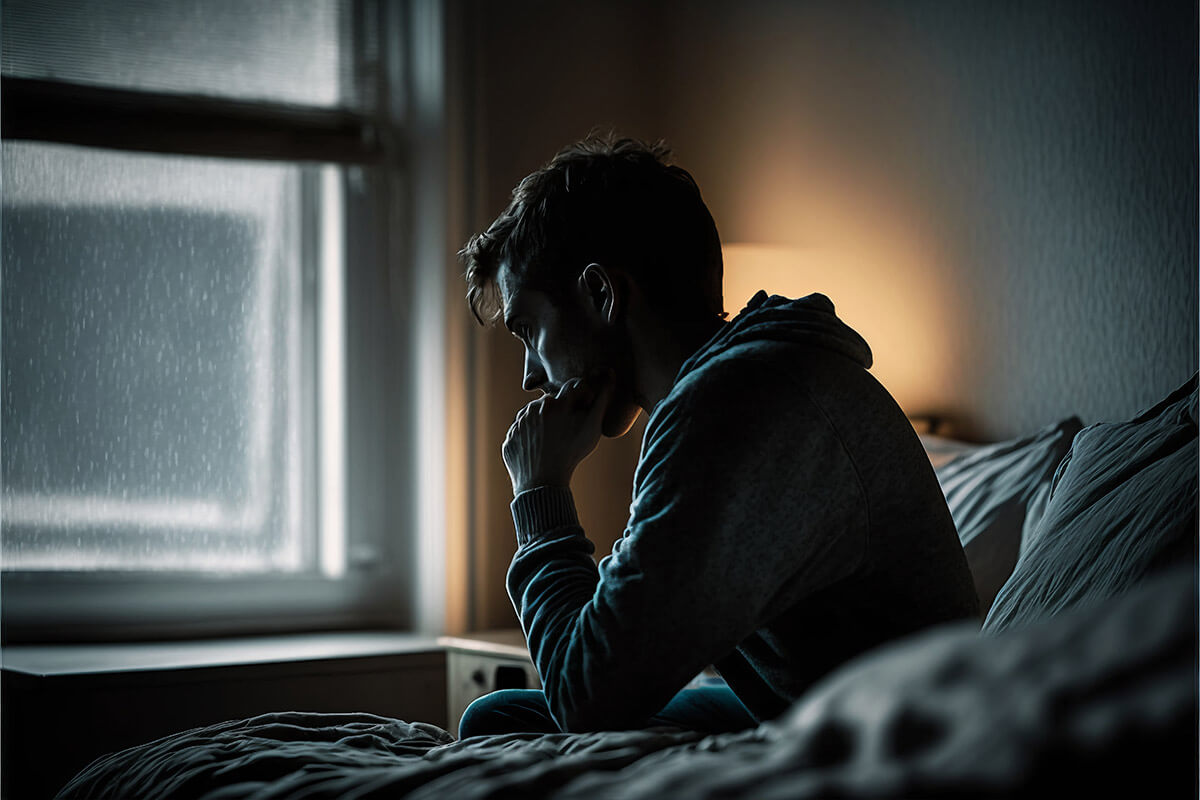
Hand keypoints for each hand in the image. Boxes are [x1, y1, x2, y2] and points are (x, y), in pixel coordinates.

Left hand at [503, 369, 614, 495]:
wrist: (543, 483)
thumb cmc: (571, 453)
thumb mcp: (592, 427)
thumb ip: (602, 399)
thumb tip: (609, 374)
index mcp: (556, 402)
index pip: (573, 389)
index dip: (583, 399)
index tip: (585, 412)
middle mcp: (533, 408)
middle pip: (552, 402)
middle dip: (562, 411)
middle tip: (568, 432)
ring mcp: (518, 424)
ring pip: (534, 416)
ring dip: (544, 423)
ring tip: (553, 443)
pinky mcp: (510, 439)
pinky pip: (522, 433)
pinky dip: (530, 438)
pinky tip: (540, 450)